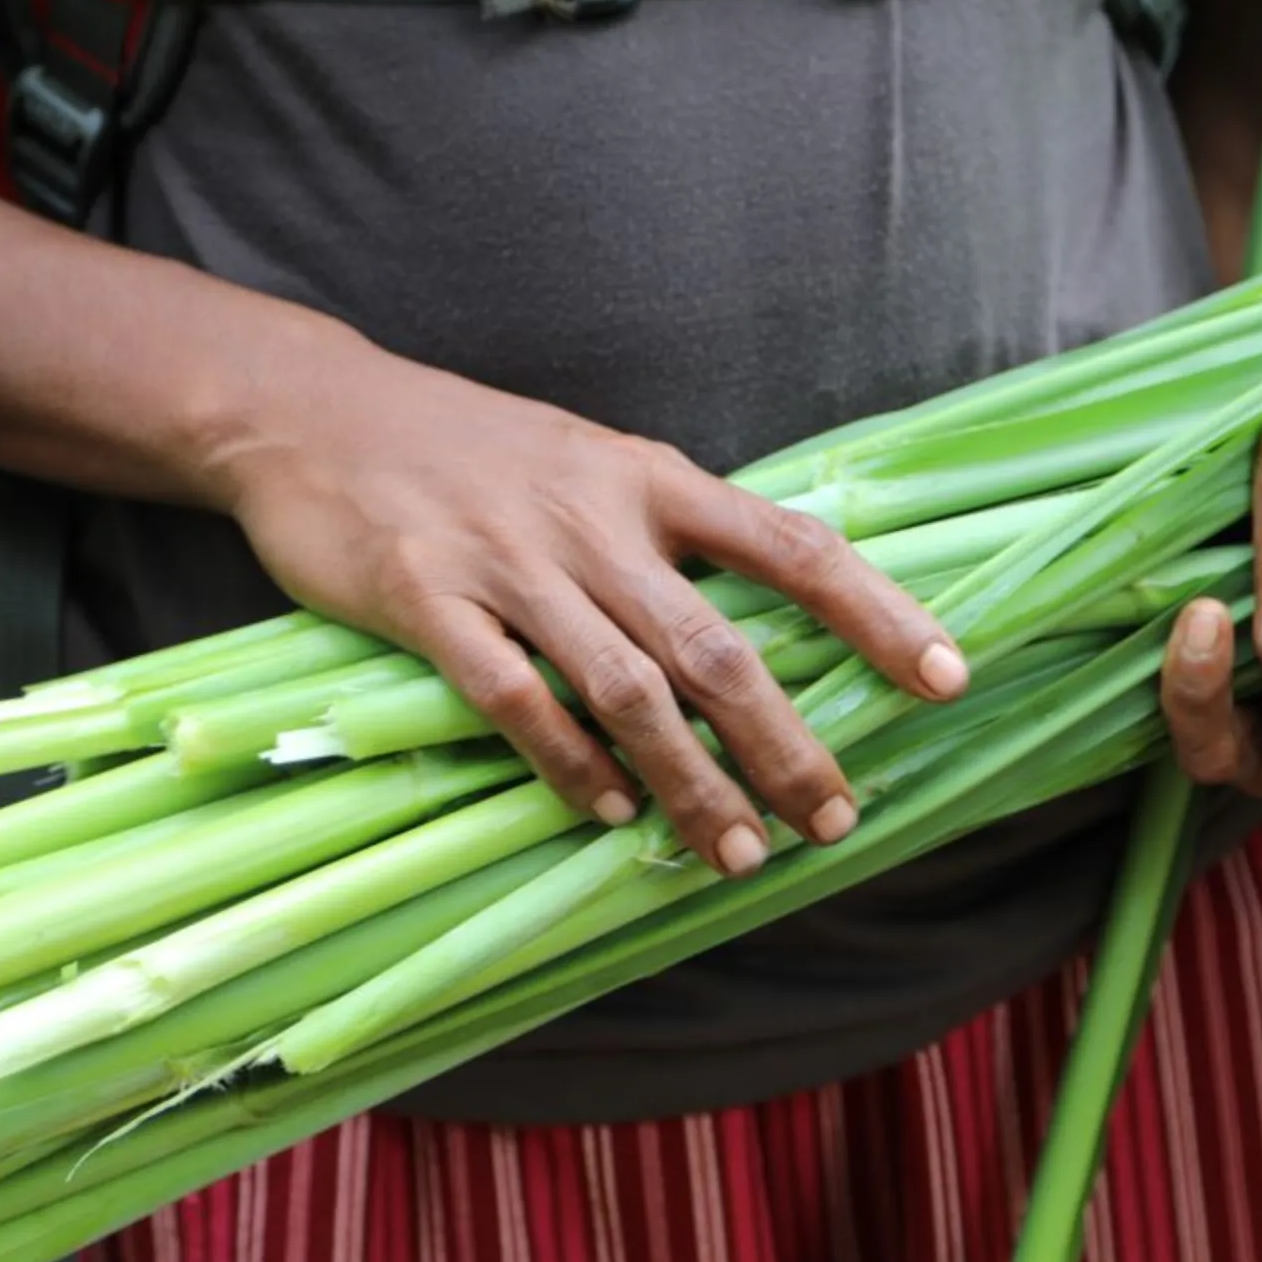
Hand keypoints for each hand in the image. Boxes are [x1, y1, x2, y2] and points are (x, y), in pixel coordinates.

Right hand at [211, 336, 967, 876]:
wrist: (315, 411)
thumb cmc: (475, 450)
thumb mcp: (591, 460)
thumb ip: (670, 531)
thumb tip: (769, 614)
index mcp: (651, 478)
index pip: (792, 548)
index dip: (877, 613)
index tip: (946, 677)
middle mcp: (594, 519)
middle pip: (717, 647)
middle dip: (786, 743)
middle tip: (833, 818)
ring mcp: (510, 560)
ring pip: (627, 690)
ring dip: (691, 781)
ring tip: (735, 849)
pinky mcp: (426, 599)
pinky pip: (515, 698)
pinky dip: (570, 764)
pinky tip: (612, 813)